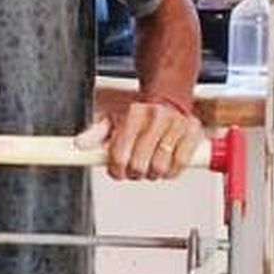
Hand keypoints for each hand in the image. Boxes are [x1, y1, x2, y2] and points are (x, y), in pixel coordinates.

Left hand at [75, 88, 201, 180]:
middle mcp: (156, 117)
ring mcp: (177, 124)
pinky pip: (180, 164)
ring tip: (151, 166)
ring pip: (160, 167)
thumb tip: (80, 144)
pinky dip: (171, 172)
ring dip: (153, 174)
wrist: (168, 100)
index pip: (120, 155)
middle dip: (134, 173)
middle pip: (139, 165)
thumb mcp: (113, 120)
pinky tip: (166, 166)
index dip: (116, 170)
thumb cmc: (139, 115)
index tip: (118, 171)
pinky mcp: (193, 132)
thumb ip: (96, 134)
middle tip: (135, 169)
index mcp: (134, 114)